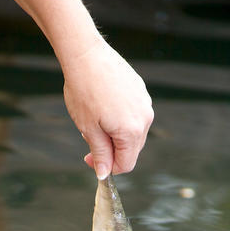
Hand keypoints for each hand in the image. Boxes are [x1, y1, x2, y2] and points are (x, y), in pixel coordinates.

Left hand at [62, 38, 153, 178]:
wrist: (86, 56)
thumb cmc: (84, 91)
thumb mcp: (89, 129)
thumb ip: (100, 154)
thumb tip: (104, 174)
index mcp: (132, 131)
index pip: (126, 164)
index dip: (108, 168)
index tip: (90, 160)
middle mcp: (145, 118)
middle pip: (131, 149)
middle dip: (111, 151)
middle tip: (89, 141)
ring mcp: (145, 102)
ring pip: (133, 132)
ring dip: (115, 134)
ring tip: (95, 120)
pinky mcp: (140, 90)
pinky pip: (134, 114)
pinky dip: (120, 118)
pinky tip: (102, 106)